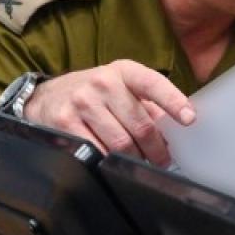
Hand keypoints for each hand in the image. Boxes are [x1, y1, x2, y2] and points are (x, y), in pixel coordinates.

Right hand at [23, 59, 194, 166]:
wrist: (45, 97)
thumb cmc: (93, 94)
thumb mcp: (120, 89)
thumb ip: (148, 105)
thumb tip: (174, 131)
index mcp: (123, 71)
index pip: (152, 83)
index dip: (173, 101)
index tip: (189, 118)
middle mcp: (102, 82)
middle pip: (140, 125)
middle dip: (156, 148)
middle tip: (162, 160)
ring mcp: (82, 102)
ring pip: (121, 143)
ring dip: (135, 159)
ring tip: (139, 161)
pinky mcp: (66, 123)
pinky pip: (98, 152)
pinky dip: (110, 162)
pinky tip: (113, 162)